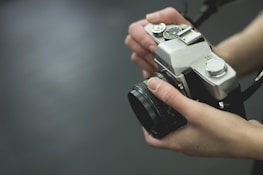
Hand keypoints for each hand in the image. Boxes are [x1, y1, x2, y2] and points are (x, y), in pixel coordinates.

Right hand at [125, 7, 190, 77]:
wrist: (198, 58)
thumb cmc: (190, 41)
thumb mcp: (182, 24)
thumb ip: (168, 15)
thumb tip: (151, 18)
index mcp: (149, 27)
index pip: (134, 30)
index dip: (142, 39)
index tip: (154, 47)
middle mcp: (144, 40)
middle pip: (131, 43)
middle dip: (145, 52)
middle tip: (157, 56)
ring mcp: (145, 54)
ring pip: (136, 58)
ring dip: (149, 62)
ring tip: (162, 64)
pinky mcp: (147, 67)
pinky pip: (143, 71)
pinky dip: (152, 72)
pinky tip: (161, 72)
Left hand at [144, 77, 262, 158]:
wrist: (250, 140)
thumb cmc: (227, 134)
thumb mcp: (194, 111)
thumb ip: (172, 97)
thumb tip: (153, 87)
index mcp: (178, 142)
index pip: (152, 140)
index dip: (144, 128)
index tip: (143, 114)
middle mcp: (185, 144)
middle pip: (164, 133)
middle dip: (158, 118)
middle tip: (157, 104)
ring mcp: (196, 141)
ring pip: (178, 128)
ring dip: (173, 116)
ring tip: (173, 102)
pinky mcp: (206, 136)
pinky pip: (191, 126)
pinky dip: (187, 116)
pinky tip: (194, 105)